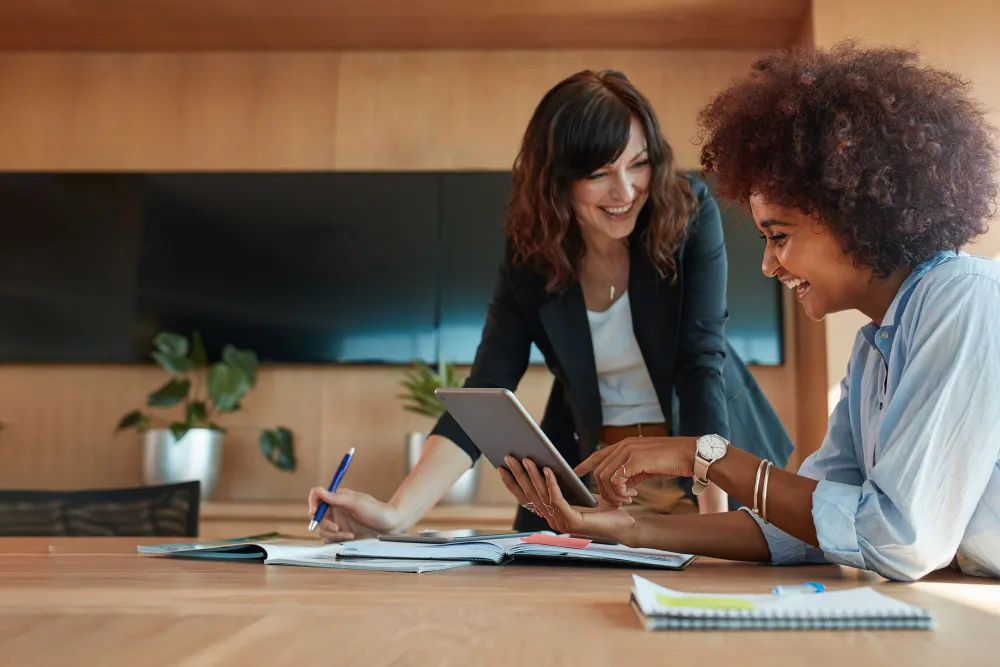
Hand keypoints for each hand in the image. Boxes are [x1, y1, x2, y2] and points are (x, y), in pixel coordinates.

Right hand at [307, 487, 404, 542]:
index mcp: (337, 498)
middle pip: (317, 516)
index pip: (317, 496)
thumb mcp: (356, 503)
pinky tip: (351, 538)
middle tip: (336, 528)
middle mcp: (336, 510)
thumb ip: (336, 498)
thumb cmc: (376, 511)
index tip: (315, 512)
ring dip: (333, 534)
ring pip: (323, 530)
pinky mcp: (342, 534)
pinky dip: (338, 540)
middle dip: (324, 524)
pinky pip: (331, 539)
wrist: (391, 526)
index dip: (313, 503)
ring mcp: (338, 522)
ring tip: (349, 535)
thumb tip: (319, 491)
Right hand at [497, 457, 637, 543]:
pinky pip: (557, 499)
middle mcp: (553, 520)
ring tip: (527, 459)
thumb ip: (562, 486)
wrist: (626, 524)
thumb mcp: (578, 493)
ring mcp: (561, 523)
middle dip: (518, 475)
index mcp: (552, 514)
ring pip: (542, 496)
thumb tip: (545, 465)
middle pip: (530, 495)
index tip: (502, 467)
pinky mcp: (573, 521)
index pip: (526, 498)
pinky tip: (548, 470)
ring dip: (532, 476)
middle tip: (509, 457)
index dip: (513, 483)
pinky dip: (551, 483)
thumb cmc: (605, 508)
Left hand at [575, 436, 696, 505]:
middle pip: (599, 471)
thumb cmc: (672, 461)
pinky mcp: (636, 459)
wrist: (691, 454)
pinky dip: (620, 491)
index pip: (598, 454)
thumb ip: (631, 472)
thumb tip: (622, 484)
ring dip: (613, 494)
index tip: (575, 473)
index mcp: (625, 445)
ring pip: (604, 476)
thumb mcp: (646, 466)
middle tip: (620, 500)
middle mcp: (624, 445)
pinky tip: (633, 494)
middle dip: (604, 490)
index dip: (584, 464)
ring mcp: (629, 451)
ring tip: (627, 499)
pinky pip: (616, 479)